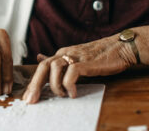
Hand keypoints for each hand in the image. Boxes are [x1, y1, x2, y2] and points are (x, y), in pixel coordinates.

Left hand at [22, 34, 136, 103]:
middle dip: (35, 85)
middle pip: (43, 67)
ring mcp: (75, 56)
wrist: (120, 47)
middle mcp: (65, 53)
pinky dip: (69, 85)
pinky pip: (71, 73)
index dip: (33, 82)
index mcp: (62, 54)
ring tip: (63, 94)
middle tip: (31, 100)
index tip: (28, 97)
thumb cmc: (100, 55)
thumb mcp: (75, 57)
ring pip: (54, 69)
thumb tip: (40, 58)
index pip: (42, 67)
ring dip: (55, 85)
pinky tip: (73, 93)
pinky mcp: (86, 61)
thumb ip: (59, 60)